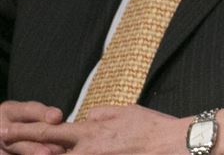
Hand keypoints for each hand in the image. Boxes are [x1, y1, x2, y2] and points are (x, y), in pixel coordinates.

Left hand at [0, 104, 185, 154]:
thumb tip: (85, 117)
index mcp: (90, 132)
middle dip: (25, 149)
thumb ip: (100, 113)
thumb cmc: (150, 126)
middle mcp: (87, 151)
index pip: (49, 132)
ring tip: (29, 152)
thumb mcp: (123, 110)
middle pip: (48, 154)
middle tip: (5, 142)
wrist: (170, 144)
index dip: (24, 131)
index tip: (5, 130)